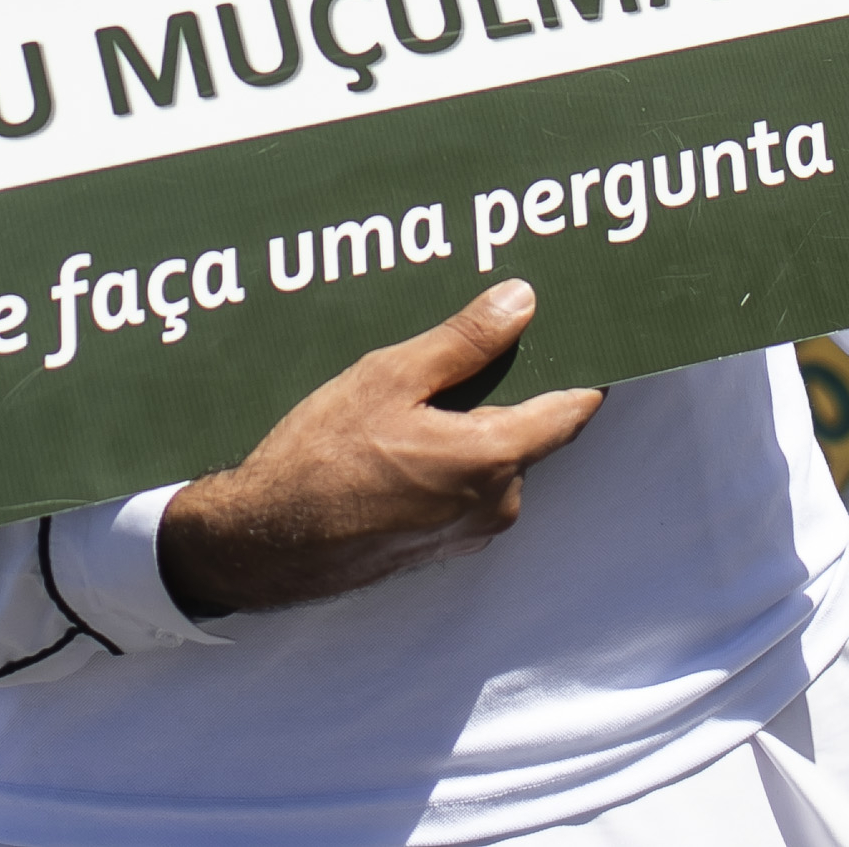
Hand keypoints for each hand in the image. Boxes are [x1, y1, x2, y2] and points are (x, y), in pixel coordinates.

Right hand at [157, 280, 605, 618]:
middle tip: (466, 349)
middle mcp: (496, 505)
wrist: (264, 542)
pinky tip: (394, 438)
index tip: (584, 334)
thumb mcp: (389, 376)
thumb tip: (522, 303)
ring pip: (491, 459)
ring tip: (411, 397)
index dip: (581, 367)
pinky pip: (463, 487)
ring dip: (467, 427)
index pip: (572, 409)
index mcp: (494, 460)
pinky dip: (444, 459)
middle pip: (526, 430)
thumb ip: (464, 340)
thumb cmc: (320, 457)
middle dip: (503, 390)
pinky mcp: (439, 546)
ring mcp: (467, 531)